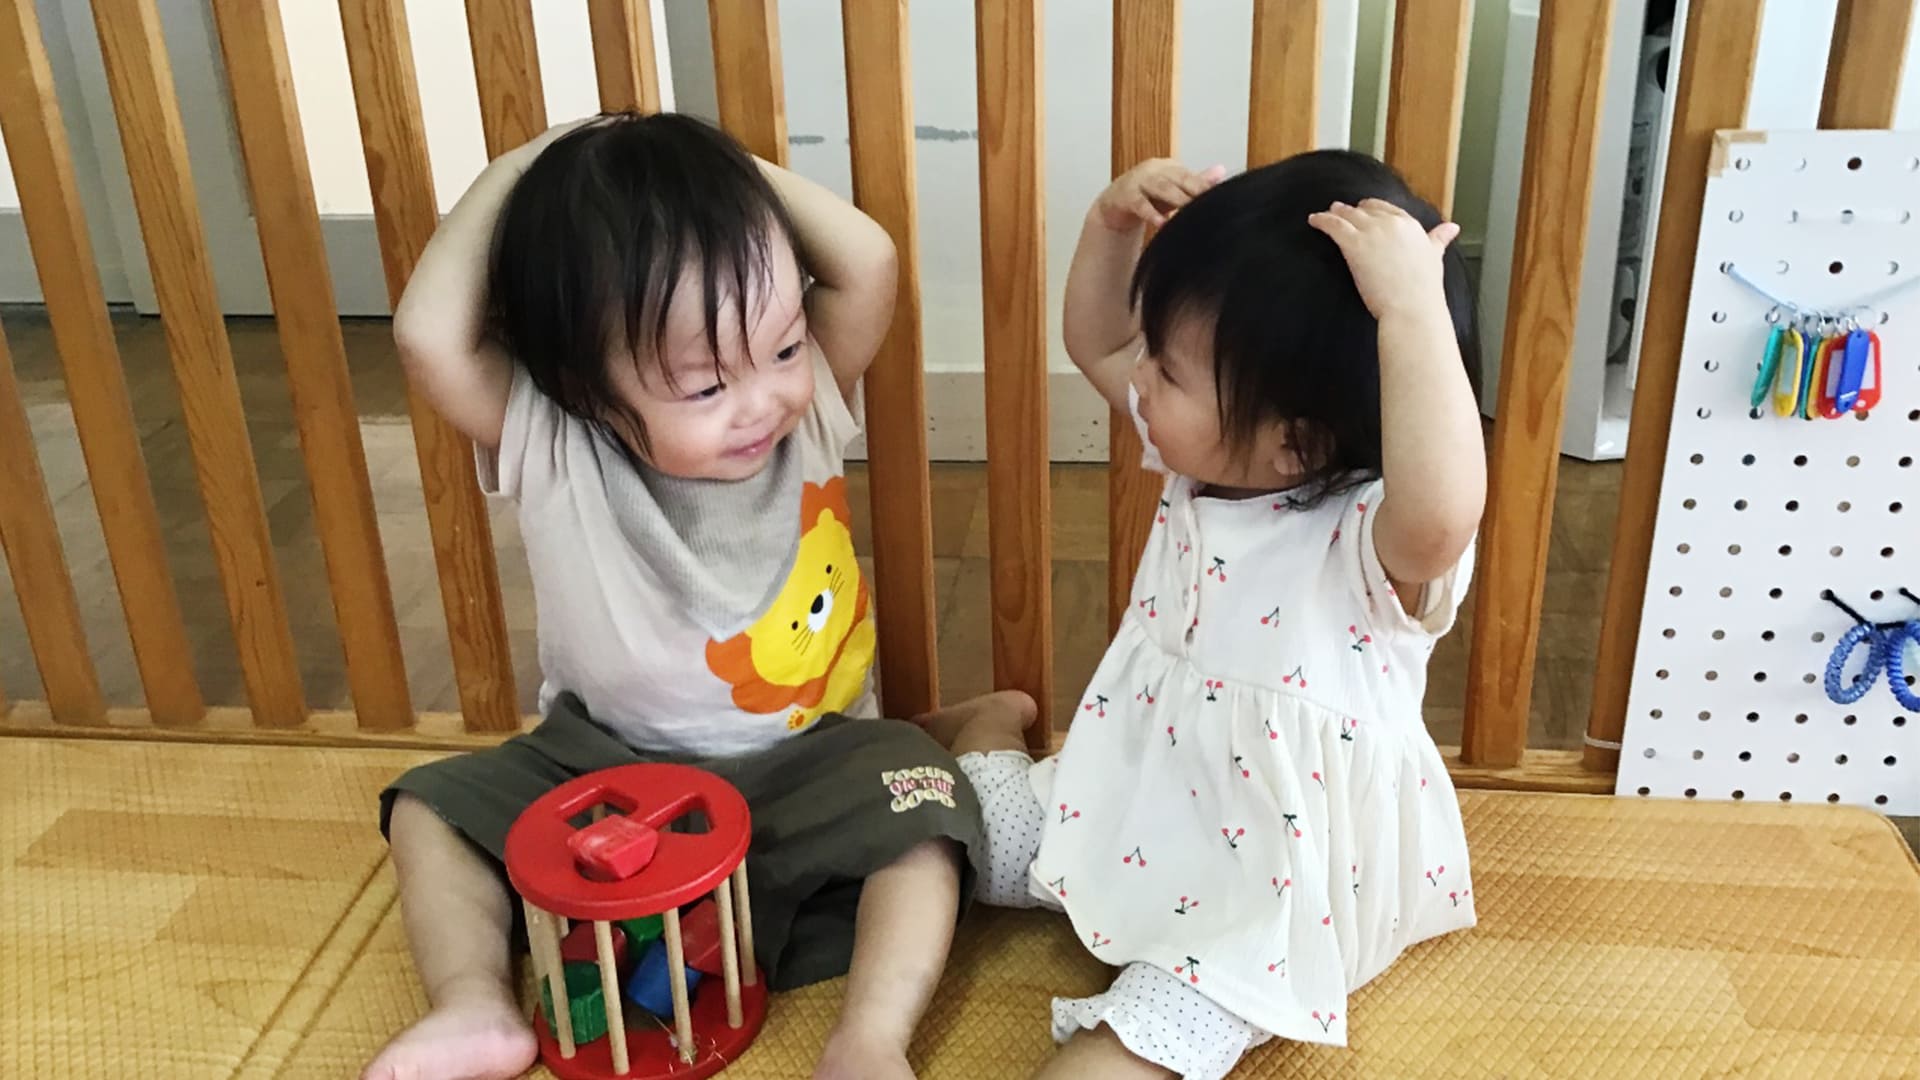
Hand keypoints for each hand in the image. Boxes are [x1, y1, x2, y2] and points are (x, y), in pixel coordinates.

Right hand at [1093, 159, 1227, 230]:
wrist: (1113, 205)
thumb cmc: (1146, 197)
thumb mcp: (1172, 192)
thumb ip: (1195, 183)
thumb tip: (1222, 171)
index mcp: (1168, 167)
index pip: (1190, 176)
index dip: (1204, 186)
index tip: (1220, 198)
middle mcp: (1154, 169)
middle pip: (1178, 178)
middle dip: (1195, 190)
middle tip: (1209, 203)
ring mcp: (1138, 180)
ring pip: (1161, 188)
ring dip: (1176, 199)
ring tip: (1189, 211)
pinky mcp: (1124, 195)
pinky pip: (1139, 204)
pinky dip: (1151, 213)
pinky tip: (1161, 223)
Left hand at [1307, 199, 1458, 320]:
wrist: (1412, 307)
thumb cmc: (1423, 290)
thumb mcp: (1435, 257)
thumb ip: (1439, 239)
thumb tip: (1452, 228)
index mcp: (1410, 226)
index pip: (1388, 210)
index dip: (1374, 209)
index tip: (1366, 209)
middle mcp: (1391, 224)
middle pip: (1366, 211)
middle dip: (1353, 210)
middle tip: (1340, 209)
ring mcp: (1372, 232)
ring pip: (1349, 215)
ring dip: (1336, 212)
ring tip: (1326, 213)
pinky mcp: (1354, 244)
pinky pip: (1333, 225)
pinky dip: (1321, 220)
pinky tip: (1314, 220)